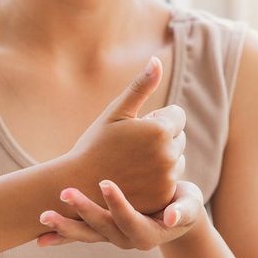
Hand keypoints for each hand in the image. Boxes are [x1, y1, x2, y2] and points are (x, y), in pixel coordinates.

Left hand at [37, 180, 205, 249]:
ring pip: (86, 234)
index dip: (118, 203)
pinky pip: (79, 236)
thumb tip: (174, 219)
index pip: (129, 219)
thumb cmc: (186, 204)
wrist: (175, 213)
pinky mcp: (101, 232)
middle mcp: (126, 240)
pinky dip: (60, 237)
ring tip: (43, 217)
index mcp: (147, 234)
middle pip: (102, 228)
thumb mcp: (190, 205)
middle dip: (83, 211)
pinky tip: (40, 238)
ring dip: (64, 227)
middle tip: (65, 193)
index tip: (105, 182)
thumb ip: (184, 211)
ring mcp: (111, 237)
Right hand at [64, 57, 186, 214]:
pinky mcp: (164, 197)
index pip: (177, 115)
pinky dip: (159, 180)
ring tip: (132, 164)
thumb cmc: (95, 144)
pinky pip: (171, 181)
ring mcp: (168, 178)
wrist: (79, 185)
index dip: (156, 118)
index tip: (135, 128)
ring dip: (162, 159)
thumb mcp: (116, 112)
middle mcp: (169, 154)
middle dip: (161, 138)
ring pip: (177, 160)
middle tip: (131, 148)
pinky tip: (136, 180)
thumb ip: (141, 86)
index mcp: (160, 129)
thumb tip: (157, 60)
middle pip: (178, 137)